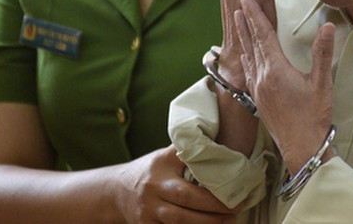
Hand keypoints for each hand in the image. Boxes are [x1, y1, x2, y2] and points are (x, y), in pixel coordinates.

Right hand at [116, 146, 238, 222]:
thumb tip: (218, 138)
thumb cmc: (150, 170)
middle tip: (237, 208)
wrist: (116, 191)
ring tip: (229, 221)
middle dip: (213, 208)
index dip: (210, 188)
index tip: (232, 186)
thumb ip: (187, 151)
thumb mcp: (165, 156)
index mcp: (160, 170)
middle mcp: (153, 192)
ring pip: (179, 222)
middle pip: (185, 203)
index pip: (186, 178)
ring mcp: (148, 214)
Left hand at [235, 0, 335, 174]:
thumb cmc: (314, 116)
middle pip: (251, 42)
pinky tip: (245, 55)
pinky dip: (246, 56)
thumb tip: (328, 25)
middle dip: (245, 20)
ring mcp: (257, 88)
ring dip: (243, 36)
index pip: (262, 35)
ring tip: (238, 21)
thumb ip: (322, 52)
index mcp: (275, 70)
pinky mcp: (258, 98)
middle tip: (238, 1)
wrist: (301, 147)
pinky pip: (248, 70)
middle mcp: (261, 77)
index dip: (254, 14)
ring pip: (247, 56)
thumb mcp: (322, 83)